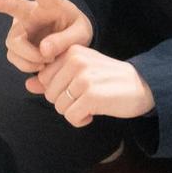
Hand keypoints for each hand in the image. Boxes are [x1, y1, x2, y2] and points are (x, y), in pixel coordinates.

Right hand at [0, 0, 93, 74]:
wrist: (69, 43)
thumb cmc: (75, 29)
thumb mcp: (82, 34)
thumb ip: (67, 40)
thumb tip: (44, 51)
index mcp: (51, 5)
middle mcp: (31, 13)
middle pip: (12, 7)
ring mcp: (21, 29)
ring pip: (14, 43)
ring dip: (30, 57)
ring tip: (47, 61)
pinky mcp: (16, 45)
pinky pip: (14, 58)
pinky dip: (28, 66)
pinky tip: (40, 65)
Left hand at [32, 45, 154, 127]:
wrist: (143, 85)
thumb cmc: (109, 79)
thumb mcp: (81, 72)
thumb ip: (54, 77)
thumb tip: (28, 85)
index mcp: (71, 52)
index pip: (44, 78)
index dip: (58, 90)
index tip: (76, 89)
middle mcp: (75, 61)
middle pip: (49, 94)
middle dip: (65, 102)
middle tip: (85, 98)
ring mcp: (83, 78)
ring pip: (59, 107)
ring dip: (74, 112)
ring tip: (91, 104)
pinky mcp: (91, 96)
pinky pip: (71, 117)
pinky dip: (81, 120)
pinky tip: (94, 113)